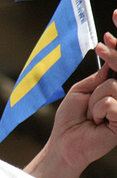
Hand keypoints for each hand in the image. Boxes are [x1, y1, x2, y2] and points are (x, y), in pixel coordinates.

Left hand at [24, 58, 116, 177]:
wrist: (65, 141)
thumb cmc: (70, 117)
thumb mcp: (80, 91)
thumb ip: (97, 78)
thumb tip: (110, 64)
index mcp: (113, 90)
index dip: (116, 53)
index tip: (108, 35)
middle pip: (115, 78)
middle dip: (98, 88)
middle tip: (87, 107)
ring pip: (113, 88)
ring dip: (94, 102)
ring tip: (91, 116)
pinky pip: (111, 103)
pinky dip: (98, 111)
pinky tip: (97, 123)